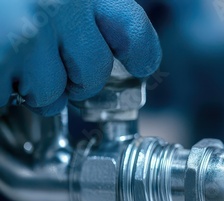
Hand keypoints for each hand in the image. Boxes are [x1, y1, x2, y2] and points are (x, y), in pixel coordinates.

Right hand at [0, 0, 161, 115]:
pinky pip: (8, 99)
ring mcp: (24, 36)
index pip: (133, 31)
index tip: (140, 65)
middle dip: (76, 79)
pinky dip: (0, 89)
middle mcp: (60, 7)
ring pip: (51, 96)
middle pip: (94, 74)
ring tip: (8, 53)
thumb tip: (106, 34)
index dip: (140, 55)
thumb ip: (80, 2)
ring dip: (33, 87)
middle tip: (50, 62)